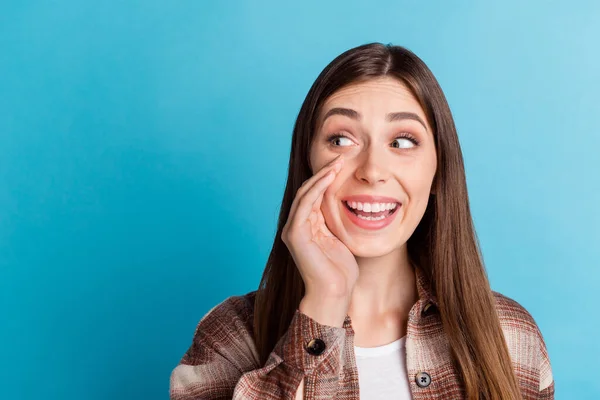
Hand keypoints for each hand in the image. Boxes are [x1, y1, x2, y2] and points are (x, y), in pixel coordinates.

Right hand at [281, 155, 358, 324]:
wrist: (335, 293)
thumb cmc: (341, 270)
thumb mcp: (341, 238)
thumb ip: (337, 221)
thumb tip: (348, 202)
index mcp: (306, 226)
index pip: (314, 195)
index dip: (327, 178)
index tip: (343, 163)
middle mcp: (296, 226)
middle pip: (308, 191)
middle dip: (324, 172)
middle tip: (341, 157)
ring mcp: (293, 230)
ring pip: (305, 194)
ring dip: (321, 176)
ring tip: (337, 163)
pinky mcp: (295, 235)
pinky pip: (305, 205)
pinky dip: (317, 189)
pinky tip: (330, 178)